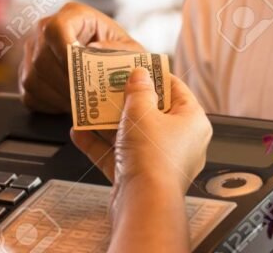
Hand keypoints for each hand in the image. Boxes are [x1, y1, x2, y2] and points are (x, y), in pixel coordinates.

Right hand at [19, 2, 143, 112]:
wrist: (110, 65)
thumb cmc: (120, 55)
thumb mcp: (130, 50)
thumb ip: (119, 49)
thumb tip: (95, 50)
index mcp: (73, 15)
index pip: (56, 29)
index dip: (64, 53)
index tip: (80, 74)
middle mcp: (45, 28)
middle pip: (42, 58)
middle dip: (65, 84)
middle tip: (85, 101)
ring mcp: (32, 50)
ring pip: (33, 79)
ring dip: (58, 97)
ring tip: (80, 107)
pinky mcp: (26, 72)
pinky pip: (29, 94)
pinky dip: (49, 105)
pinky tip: (69, 105)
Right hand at [70, 68, 211, 202]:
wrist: (143, 205)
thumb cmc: (153, 158)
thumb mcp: (142, 112)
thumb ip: (139, 90)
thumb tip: (140, 75)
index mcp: (192, 122)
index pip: (176, 89)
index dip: (154, 75)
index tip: (136, 66)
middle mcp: (180, 141)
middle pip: (151, 112)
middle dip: (126, 99)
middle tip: (108, 85)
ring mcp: (159, 160)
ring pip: (132, 134)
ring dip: (108, 121)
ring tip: (88, 106)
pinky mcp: (139, 177)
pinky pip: (119, 155)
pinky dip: (100, 144)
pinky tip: (80, 133)